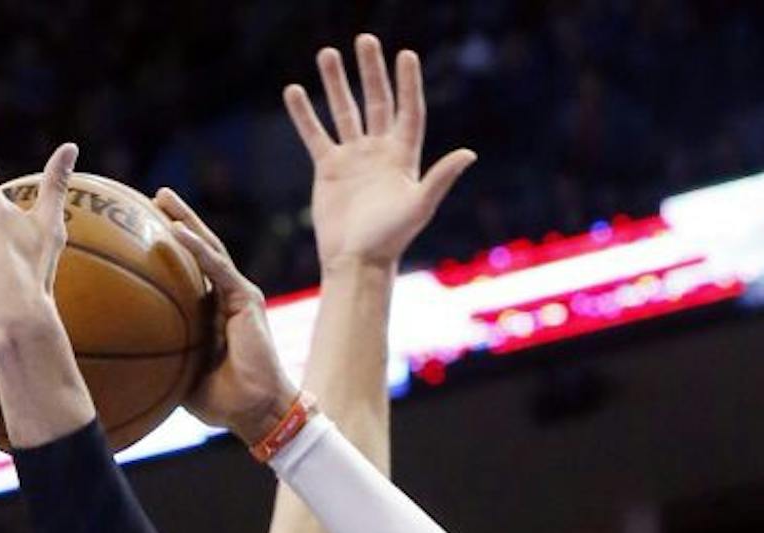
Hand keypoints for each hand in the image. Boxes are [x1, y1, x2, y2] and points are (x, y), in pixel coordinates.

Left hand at [151, 189, 296, 444]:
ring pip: (209, 247)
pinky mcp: (246, 298)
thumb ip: (157, 357)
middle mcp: (226, 295)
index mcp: (211, 311)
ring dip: (185, 219)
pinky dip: (196, 247)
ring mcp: (238, 293)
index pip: (188, 271)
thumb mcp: (178, 374)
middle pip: (199, 247)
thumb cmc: (220, 400)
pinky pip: (216, 268)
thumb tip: (114, 361)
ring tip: (161, 197)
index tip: (140, 229)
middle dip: (176, 219)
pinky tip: (175, 229)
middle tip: (151, 198)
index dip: (168, 248)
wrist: (256, 410)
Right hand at [285, 35, 475, 272]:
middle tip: (364, 40)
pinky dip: (305, 114)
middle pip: (375, 101)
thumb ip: (441, 177)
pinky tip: (294, 92)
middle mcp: (379, 150)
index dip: (407, 83)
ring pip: (344, 111)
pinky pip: (315, 134)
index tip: (404, 55)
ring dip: (335, 83)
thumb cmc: (391, 239)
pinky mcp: (328, 168)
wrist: (356, 262)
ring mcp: (353, 157)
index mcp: (404, 155)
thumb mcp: (420, 206)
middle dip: (370, 70)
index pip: (407, 109)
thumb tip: (469, 153)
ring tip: (326, 53)